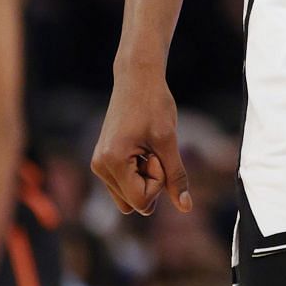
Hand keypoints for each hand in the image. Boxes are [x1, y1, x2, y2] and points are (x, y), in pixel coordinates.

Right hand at [91, 69, 192, 214]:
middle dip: (151, 183)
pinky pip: (124, 185)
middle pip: (134, 203)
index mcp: (111, 162)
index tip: (158, 154)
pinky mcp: (103, 160)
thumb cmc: (154, 104)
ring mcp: (99, 164)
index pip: (141, 201)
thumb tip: (186, 207)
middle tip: (153, 150)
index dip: (158, 183)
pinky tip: (141, 149)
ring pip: (128, 196)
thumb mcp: (169, 141)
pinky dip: (137, 173)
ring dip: (144, 178)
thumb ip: (176, 176)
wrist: (137, 78)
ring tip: (147, 148)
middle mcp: (100, 167)